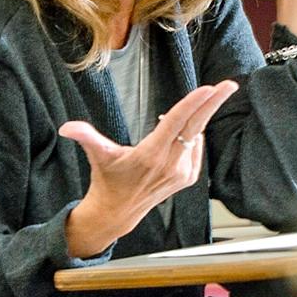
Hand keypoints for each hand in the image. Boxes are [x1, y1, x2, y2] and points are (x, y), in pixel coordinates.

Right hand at [61, 80, 239, 256]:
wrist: (119, 212)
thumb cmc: (108, 179)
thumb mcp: (98, 156)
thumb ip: (86, 138)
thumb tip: (66, 128)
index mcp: (151, 154)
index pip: (176, 123)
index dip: (192, 104)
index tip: (208, 89)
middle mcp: (170, 164)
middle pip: (196, 126)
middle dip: (213, 104)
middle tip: (229, 85)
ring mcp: (181, 173)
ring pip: (196, 135)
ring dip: (198, 118)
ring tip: (193, 106)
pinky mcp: (187, 178)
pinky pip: (196, 148)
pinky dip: (192, 136)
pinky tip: (182, 134)